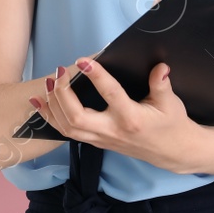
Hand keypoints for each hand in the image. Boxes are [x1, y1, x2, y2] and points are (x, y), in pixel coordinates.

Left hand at [28, 58, 199, 173]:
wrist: (172, 152)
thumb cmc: (172, 124)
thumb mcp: (171, 103)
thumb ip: (161, 84)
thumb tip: (159, 66)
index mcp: (132, 118)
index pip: (111, 95)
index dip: (96, 77)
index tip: (84, 60)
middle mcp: (113, 131)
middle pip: (77, 118)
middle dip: (62, 95)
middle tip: (60, 72)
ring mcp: (102, 139)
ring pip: (68, 128)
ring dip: (52, 106)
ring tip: (48, 83)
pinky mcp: (97, 142)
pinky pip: (68, 132)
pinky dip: (51, 118)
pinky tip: (40, 102)